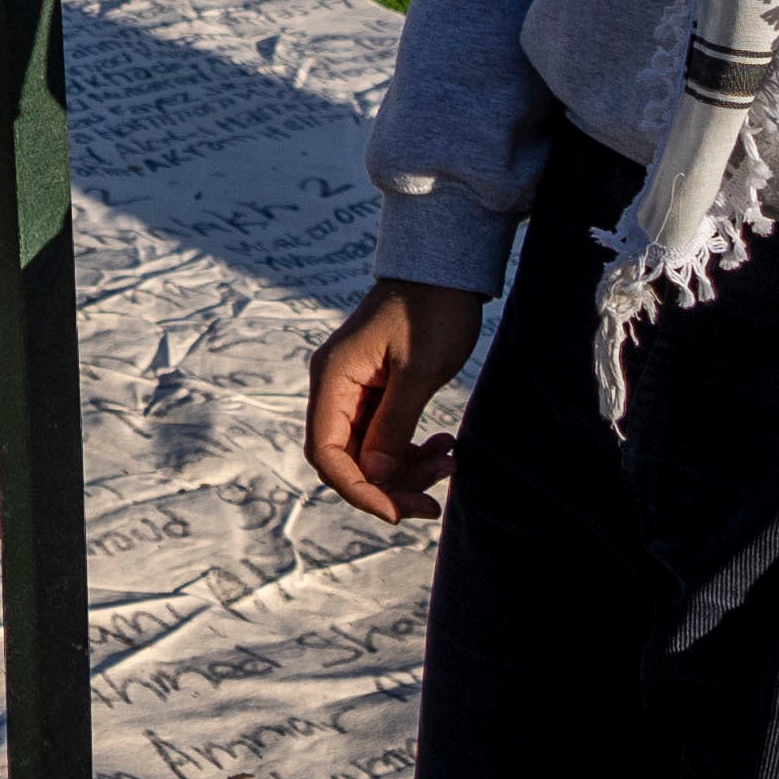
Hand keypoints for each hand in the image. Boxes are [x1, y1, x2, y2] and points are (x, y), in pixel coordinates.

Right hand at [301, 278, 495, 521]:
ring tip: (451, 461)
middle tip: (434, 500)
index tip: (399, 511)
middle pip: (346, 460)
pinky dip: (411, 452)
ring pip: (368, 454)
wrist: (445, 267)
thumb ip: (392, 426)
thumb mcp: (417, 370)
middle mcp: (334, 387)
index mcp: (333, 378)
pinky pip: (384, 438)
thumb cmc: (432, 309)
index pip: (327, 453)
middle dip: (388, 486)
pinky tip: (444, 447)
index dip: (359, 490)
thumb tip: (372, 478)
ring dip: (406, 470)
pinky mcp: (376, 392)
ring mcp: (354, 390)